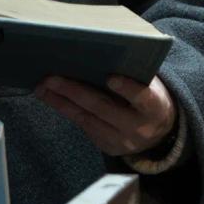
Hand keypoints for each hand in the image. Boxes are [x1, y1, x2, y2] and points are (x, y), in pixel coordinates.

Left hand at [35, 74, 176, 156]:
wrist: (161, 133)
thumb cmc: (151, 98)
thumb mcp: (152, 86)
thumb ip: (134, 75)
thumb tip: (100, 55)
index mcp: (155, 108)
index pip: (143, 98)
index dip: (127, 89)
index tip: (111, 78)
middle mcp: (138, 128)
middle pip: (103, 108)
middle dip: (74, 92)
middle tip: (51, 78)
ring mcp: (122, 141)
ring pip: (87, 119)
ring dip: (61, 102)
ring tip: (42, 88)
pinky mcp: (108, 147)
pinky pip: (85, 127)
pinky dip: (68, 111)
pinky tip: (53, 98)